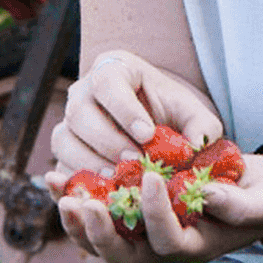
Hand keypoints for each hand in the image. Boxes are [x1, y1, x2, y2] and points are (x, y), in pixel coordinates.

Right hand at [46, 49, 224, 175]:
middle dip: (107, 140)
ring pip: (64, 139)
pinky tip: (103, 192)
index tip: (147, 134)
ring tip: (118, 179)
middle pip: (79, 111)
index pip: (107, 81)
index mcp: (113, 69)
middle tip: (134, 162)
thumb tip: (196, 148)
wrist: (157, 132)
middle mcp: (83, 92)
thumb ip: (202, 127)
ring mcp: (68, 122)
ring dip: (89, 162)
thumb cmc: (172, 115)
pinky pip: (60, 165)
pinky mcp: (64, 153)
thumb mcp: (194, 116)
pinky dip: (79, 181)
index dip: (124, 109)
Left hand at [49, 151, 262, 262]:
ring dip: (79, 221)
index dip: (156, 214)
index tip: (151, 176)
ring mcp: (147, 233)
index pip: (167, 241)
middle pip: (124, 255)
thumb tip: (206, 195)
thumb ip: (238, 204)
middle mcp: (164, 246)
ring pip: (104, 241)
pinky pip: (100, 216)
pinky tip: (57, 178)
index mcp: (195, 247)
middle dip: (100, 233)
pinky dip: (78, 200)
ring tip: (62, 191)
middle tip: (84, 202)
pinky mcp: (135, 215)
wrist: (258, 191)